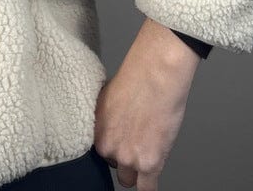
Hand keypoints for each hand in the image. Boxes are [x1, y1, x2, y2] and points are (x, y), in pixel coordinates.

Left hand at [94, 17, 200, 189]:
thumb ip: (107, 118)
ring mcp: (127, 157)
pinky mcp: (149, 163)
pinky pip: (147, 189)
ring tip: (148, 150)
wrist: (157, 72)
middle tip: (137, 140)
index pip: (101, 151)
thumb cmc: (138, 75)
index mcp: (96, 129)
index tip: (121, 141)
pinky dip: (148, 186)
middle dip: (125, 156)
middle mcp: (107, 146)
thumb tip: (112, 125)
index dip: (114, 144)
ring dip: (138, 169)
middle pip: (114, 165)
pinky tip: (150, 182)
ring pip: (128, 179)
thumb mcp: (109, 96)